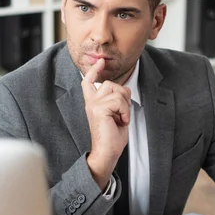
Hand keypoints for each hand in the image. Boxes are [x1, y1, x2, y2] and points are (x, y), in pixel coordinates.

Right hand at [81, 58, 131, 189]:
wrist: (107, 153)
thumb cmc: (112, 137)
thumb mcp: (117, 114)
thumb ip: (117, 100)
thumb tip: (124, 90)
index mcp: (93, 103)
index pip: (89, 82)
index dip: (95, 70)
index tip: (100, 61)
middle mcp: (91, 102)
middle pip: (110, 84)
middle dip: (123, 95)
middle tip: (122, 113)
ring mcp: (93, 105)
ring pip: (117, 91)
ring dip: (125, 105)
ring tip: (121, 119)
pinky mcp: (99, 109)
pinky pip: (119, 101)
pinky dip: (125, 111)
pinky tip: (121, 121)